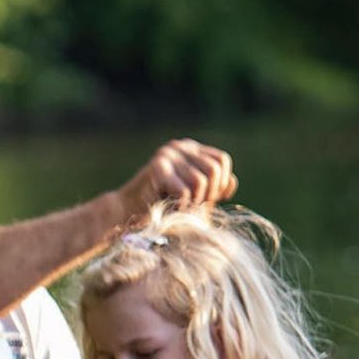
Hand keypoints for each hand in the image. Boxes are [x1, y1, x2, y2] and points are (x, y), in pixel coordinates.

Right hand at [118, 139, 237, 226]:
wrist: (127, 212)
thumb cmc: (164, 205)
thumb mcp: (196, 195)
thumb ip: (214, 187)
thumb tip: (231, 182)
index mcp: (190, 148)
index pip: (222, 160)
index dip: (221, 183)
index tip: (208, 199)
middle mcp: (179, 147)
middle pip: (214, 169)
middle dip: (209, 194)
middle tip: (194, 205)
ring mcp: (167, 155)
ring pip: (201, 182)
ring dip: (194, 202)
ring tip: (181, 206)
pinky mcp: (157, 168)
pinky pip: (185, 191)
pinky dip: (182, 206)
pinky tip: (170, 207)